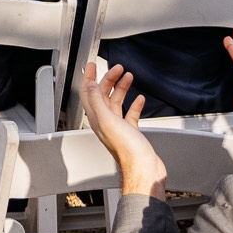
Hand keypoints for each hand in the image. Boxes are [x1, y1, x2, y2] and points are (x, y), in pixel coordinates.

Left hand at [78, 61, 168, 196]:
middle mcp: (106, 122)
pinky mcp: (131, 132)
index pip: (88, 94)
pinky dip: (135, 105)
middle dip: (109, 79)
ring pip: (117, 103)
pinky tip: (139, 99)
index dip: (88, 78)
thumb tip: (90, 86)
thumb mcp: (108, 121)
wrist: (143, 168)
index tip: (91, 65)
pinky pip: (130, 115)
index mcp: (97, 119)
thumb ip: (97, 102)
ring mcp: (118, 127)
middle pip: (103, 96)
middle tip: (117, 68)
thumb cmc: (127, 150)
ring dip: (121, 88)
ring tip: (128, 77)